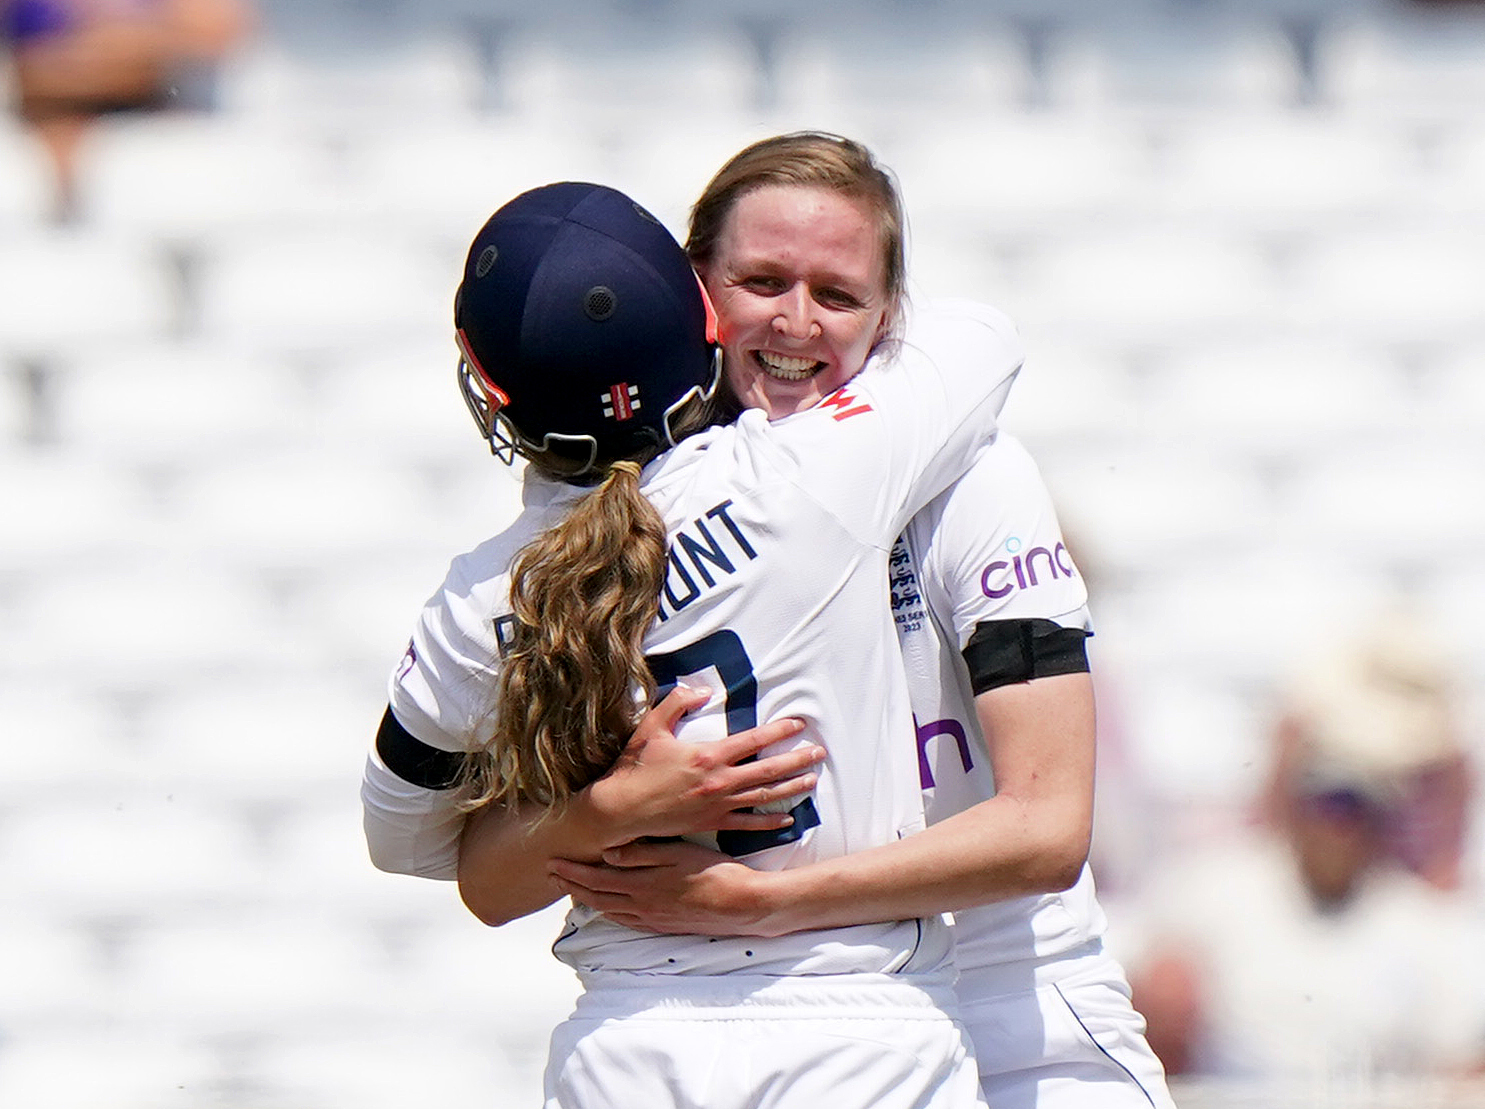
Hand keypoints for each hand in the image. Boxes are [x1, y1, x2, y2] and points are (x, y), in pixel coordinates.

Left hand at [549, 840, 783, 935]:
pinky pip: (628, 922)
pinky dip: (610, 914)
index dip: (572, 872)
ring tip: (573, 891)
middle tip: (552, 876)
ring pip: (610, 912)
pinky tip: (609, 909)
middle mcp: (642, 907)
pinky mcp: (665, 927)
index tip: (552, 863)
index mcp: (642, 886)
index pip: (596, 880)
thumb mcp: (678, 854)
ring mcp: (653, 920)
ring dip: (587, 900)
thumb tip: (607, 855)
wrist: (741, 905)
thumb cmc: (713, 872)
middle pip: (597, 898)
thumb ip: (641, 855)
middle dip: (572, 886)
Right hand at [585, 685, 822, 845]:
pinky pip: (747, 824)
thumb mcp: (652, 726)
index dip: (779, 731)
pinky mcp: (711, 824)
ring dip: (790, 787)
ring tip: (812, 780)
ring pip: (763, 795)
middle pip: (767, 769)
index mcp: (708, 755)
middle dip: (796, 760)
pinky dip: (769, 822)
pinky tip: (787, 818)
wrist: (622, 809)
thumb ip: (677, 702)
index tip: (799, 725)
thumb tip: (703, 691)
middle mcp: (719, 781)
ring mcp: (717, 805)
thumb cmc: (636, 766)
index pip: (753, 740)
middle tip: (820, 753)